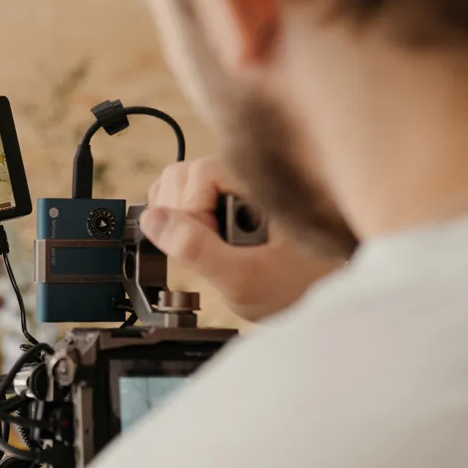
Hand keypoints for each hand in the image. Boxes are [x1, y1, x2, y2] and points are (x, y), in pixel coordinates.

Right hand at [140, 157, 344, 321]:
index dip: (194, 212)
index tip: (215, 246)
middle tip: (213, 251)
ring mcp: (233, 183)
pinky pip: (181, 194)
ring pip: (177, 183)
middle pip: (182, 175)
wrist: (315, 294)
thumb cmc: (293, 286)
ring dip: (179, 220)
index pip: (198, 174)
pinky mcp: (223, 195)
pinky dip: (180, 220)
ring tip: (211, 249)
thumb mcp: (241, 278)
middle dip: (183, 217)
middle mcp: (246, 173)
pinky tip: (203, 243)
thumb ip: (195, 249)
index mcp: (260, 181)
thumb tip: (152, 219)